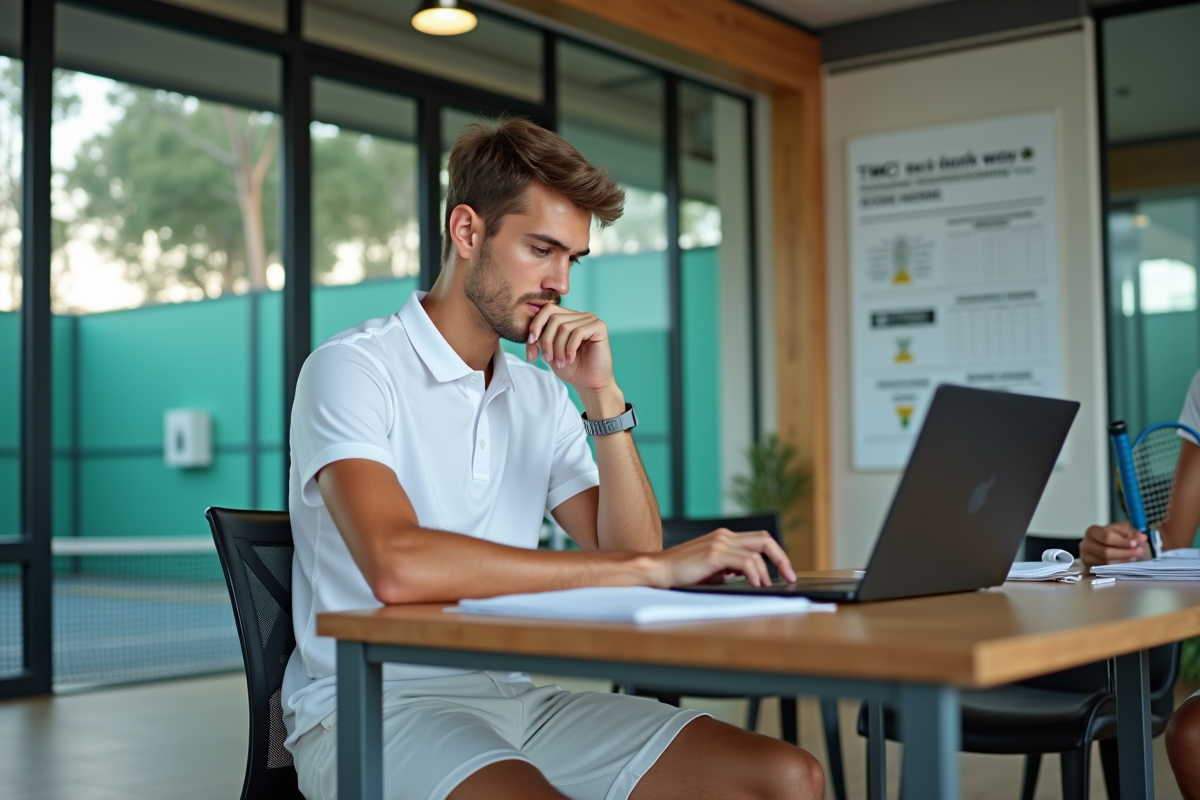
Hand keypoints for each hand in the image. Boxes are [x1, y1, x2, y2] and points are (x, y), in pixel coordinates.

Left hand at [526, 304, 619, 410]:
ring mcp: (591, 320)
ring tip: (560, 362)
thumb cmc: (571, 368)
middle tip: (547, 359)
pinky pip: (578, 332)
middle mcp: (580, 316)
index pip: (548, 309)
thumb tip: (530, 336)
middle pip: (555, 318)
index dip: (537, 324)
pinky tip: (570, 359)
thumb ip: (538, 341)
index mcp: (568, 318)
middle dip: (547, 340)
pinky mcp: (599, 327)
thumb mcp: (548, 353)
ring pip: (565, 327)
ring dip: (558, 348)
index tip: (531, 341)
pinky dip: (570, 348)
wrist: (589, 383)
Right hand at [645, 529, 796, 587]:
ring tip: (766, 587)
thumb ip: (730, 569)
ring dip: (767, 573)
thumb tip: (751, 578)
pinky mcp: (714, 554)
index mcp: (724, 537)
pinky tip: (755, 585)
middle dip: (782, 559)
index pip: (759, 539)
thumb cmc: (682, 573)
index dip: (776, 554)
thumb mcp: (712, 569)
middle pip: (764, 539)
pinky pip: (745, 561)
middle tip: (790, 577)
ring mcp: (719, 543)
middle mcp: (724, 536)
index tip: (785, 571)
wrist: (658, 571)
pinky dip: (755, 574)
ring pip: (757, 553)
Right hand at [1081, 521, 1147, 568]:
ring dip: (1122, 561)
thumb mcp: (1123, 529)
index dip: (1121, 541)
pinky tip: (1126, 563)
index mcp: (1092, 531)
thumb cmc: (1114, 535)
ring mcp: (1086, 557)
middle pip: (1105, 552)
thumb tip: (1141, 538)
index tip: (1135, 544)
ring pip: (1105, 563)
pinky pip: (1104, 570)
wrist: (1107, 545)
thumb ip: (1132, 533)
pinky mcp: (1089, 568)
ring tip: (1134, 557)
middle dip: (1124, 553)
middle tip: (1139, 552)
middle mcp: (1086, 544)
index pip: (1106, 536)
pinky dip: (1117, 567)